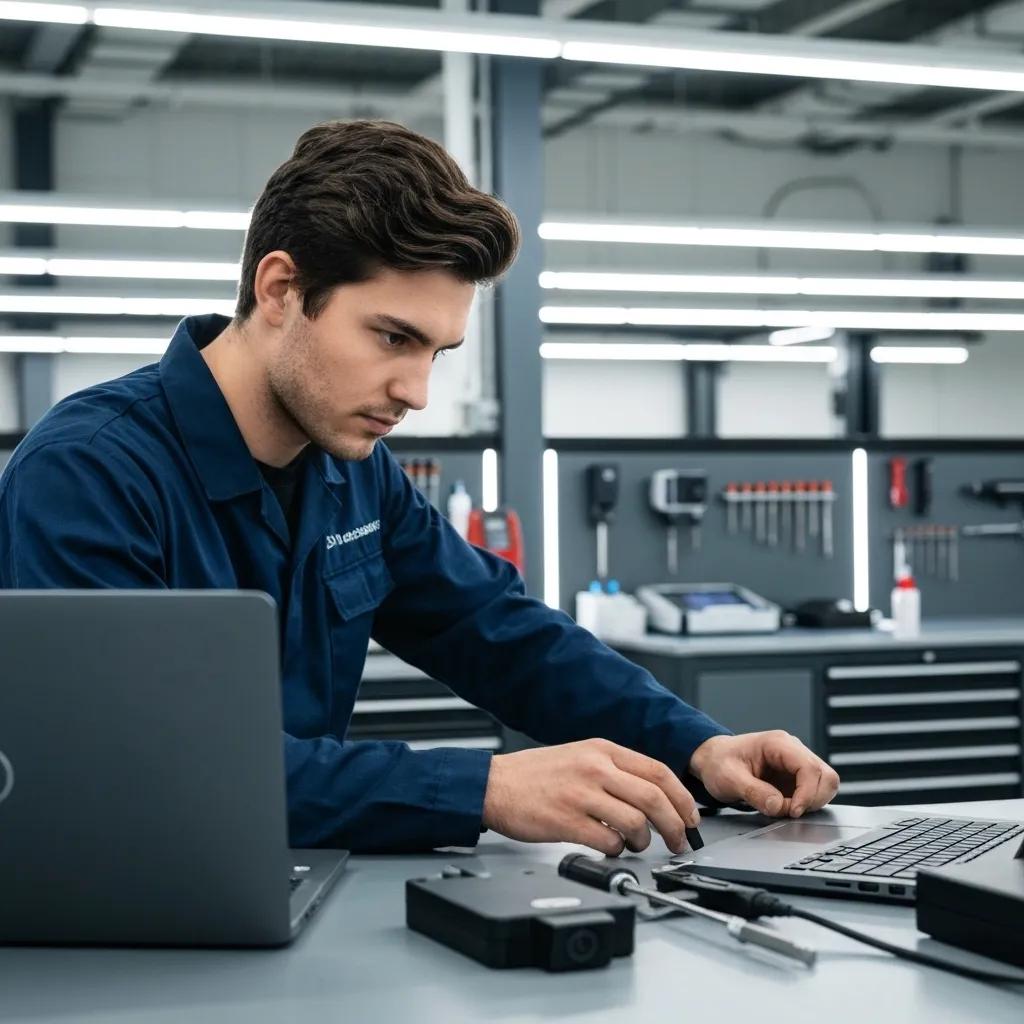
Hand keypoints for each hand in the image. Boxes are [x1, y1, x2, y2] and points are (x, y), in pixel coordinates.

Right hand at [482, 739, 699, 856]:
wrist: (494, 784)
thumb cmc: (535, 774)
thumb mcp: (580, 755)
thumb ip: (614, 769)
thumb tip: (653, 794)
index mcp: (602, 749)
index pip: (658, 771)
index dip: (682, 798)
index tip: (690, 816)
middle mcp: (595, 768)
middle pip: (654, 797)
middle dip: (675, 824)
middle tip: (678, 840)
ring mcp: (581, 794)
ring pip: (635, 821)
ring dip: (643, 840)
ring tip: (636, 844)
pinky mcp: (566, 821)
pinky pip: (608, 841)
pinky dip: (616, 850)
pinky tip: (609, 847)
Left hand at [689, 731, 839, 817]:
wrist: (713, 760)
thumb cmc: (719, 762)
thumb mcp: (728, 778)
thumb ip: (753, 792)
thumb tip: (778, 806)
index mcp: (777, 744)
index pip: (809, 767)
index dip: (807, 793)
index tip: (793, 811)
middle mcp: (792, 751)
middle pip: (825, 776)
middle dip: (812, 800)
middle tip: (788, 811)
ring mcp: (796, 764)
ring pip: (825, 785)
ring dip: (811, 803)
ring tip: (784, 808)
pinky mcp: (796, 778)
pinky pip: (814, 793)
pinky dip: (806, 805)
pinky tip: (785, 807)